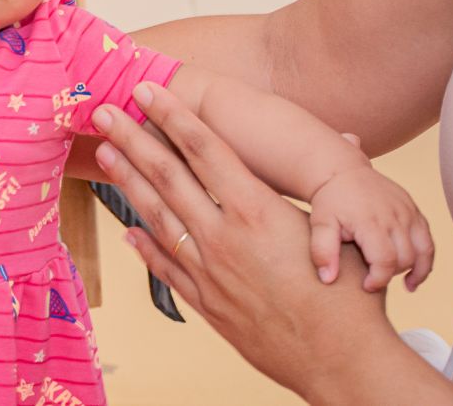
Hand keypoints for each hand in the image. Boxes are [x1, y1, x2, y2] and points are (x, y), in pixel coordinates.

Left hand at [89, 82, 401, 400]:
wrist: (340, 361)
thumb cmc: (348, 298)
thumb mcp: (338, 231)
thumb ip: (322, 184)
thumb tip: (348, 140)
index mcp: (256, 210)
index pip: (205, 149)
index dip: (173, 115)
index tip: (147, 90)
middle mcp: (223, 235)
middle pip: (168, 175)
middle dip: (132, 139)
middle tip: (104, 112)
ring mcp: (208, 269)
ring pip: (157, 215)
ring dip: (127, 181)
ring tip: (104, 154)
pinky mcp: (205, 301)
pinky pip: (165, 266)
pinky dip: (144, 245)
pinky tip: (127, 229)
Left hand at [309, 165, 433, 291]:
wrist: (343, 173)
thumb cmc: (330, 201)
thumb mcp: (319, 224)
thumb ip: (322, 251)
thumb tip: (328, 279)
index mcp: (370, 221)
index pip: (385, 261)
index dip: (378, 280)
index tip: (366, 286)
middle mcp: (394, 216)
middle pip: (404, 259)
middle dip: (390, 273)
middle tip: (374, 276)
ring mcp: (408, 213)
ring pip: (421, 252)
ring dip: (413, 270)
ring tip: (403, 284)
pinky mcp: (415, 212)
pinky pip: (428, 242)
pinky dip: (425, 260)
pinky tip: (413, 275)